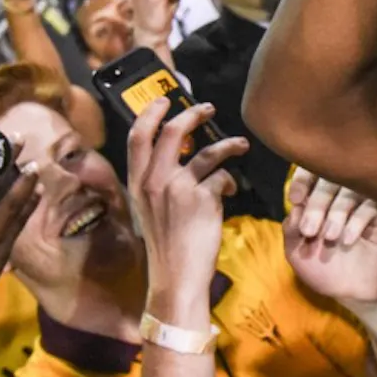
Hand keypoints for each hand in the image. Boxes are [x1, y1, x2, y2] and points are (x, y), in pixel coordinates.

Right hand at [128, 99, 247, 326]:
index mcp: (136, 183)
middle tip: (208, 108)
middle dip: (193, 113)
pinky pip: (223, 176)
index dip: (151, 114)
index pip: (137, 138)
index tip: (164, 100)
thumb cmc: (166, 246)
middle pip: (172, 132)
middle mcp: (153, 181)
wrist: (176, 276)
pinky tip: (232, 190)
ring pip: (207, 151)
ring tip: (241, 144)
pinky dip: (231, 180)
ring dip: (228, 144)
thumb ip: (159, 184)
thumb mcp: (151, 211)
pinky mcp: (203, 198)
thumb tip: (180, 161)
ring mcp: (178, 188)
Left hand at [283, 167, 376, 307]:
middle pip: (330, 180)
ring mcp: (361, 204)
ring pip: (351, 191)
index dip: (303, 180)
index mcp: (317, 200)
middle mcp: (339, 196)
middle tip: (310, 230)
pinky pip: (371, 206)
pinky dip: (357, 221)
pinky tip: (347, 240)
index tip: (295, 199)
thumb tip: (295, 206)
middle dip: (317, 204)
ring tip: (330, 237)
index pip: (311, 174)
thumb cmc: (323, 269)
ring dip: (337, 213)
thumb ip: (291, 228)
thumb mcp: (297, 252)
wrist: (352, 291)